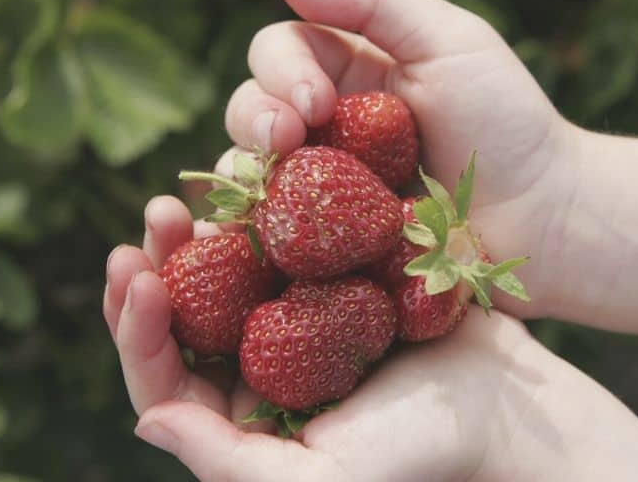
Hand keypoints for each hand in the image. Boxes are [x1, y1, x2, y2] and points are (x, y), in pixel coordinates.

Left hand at [104, 196, 637, 481]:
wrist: (502, 407)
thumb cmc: (422, 451)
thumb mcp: (325, 477)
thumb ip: (230, 463)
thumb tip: (147, 418)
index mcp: (244, 419)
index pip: (165, 380)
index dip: (137, 331)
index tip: (135, 277)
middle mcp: (259, 370)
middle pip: (186, 319)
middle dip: (154, 270)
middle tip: (154, 218)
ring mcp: (295, 324)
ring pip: (225, 276)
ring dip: (198, 235)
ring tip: (185, 197)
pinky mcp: (330, 288)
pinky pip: (281, 247)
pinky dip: (260, 218)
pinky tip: (252, 186)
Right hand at [221, 0, 580, 317]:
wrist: (541, 218)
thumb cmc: (505, 125)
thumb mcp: (450, 41)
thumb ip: (375, 1)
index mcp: (352, 71)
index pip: (282, 51)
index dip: (281, 70)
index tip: (318, 102)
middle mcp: (329, 124)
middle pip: (252, 104)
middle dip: (257, 117)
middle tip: (287, 139)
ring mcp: (325, 185)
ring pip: (248, 166)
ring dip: (247, 169)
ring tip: (279, 184)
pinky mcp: (328, 241)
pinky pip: (271, 228)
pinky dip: (254, 224)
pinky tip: (265, 228)